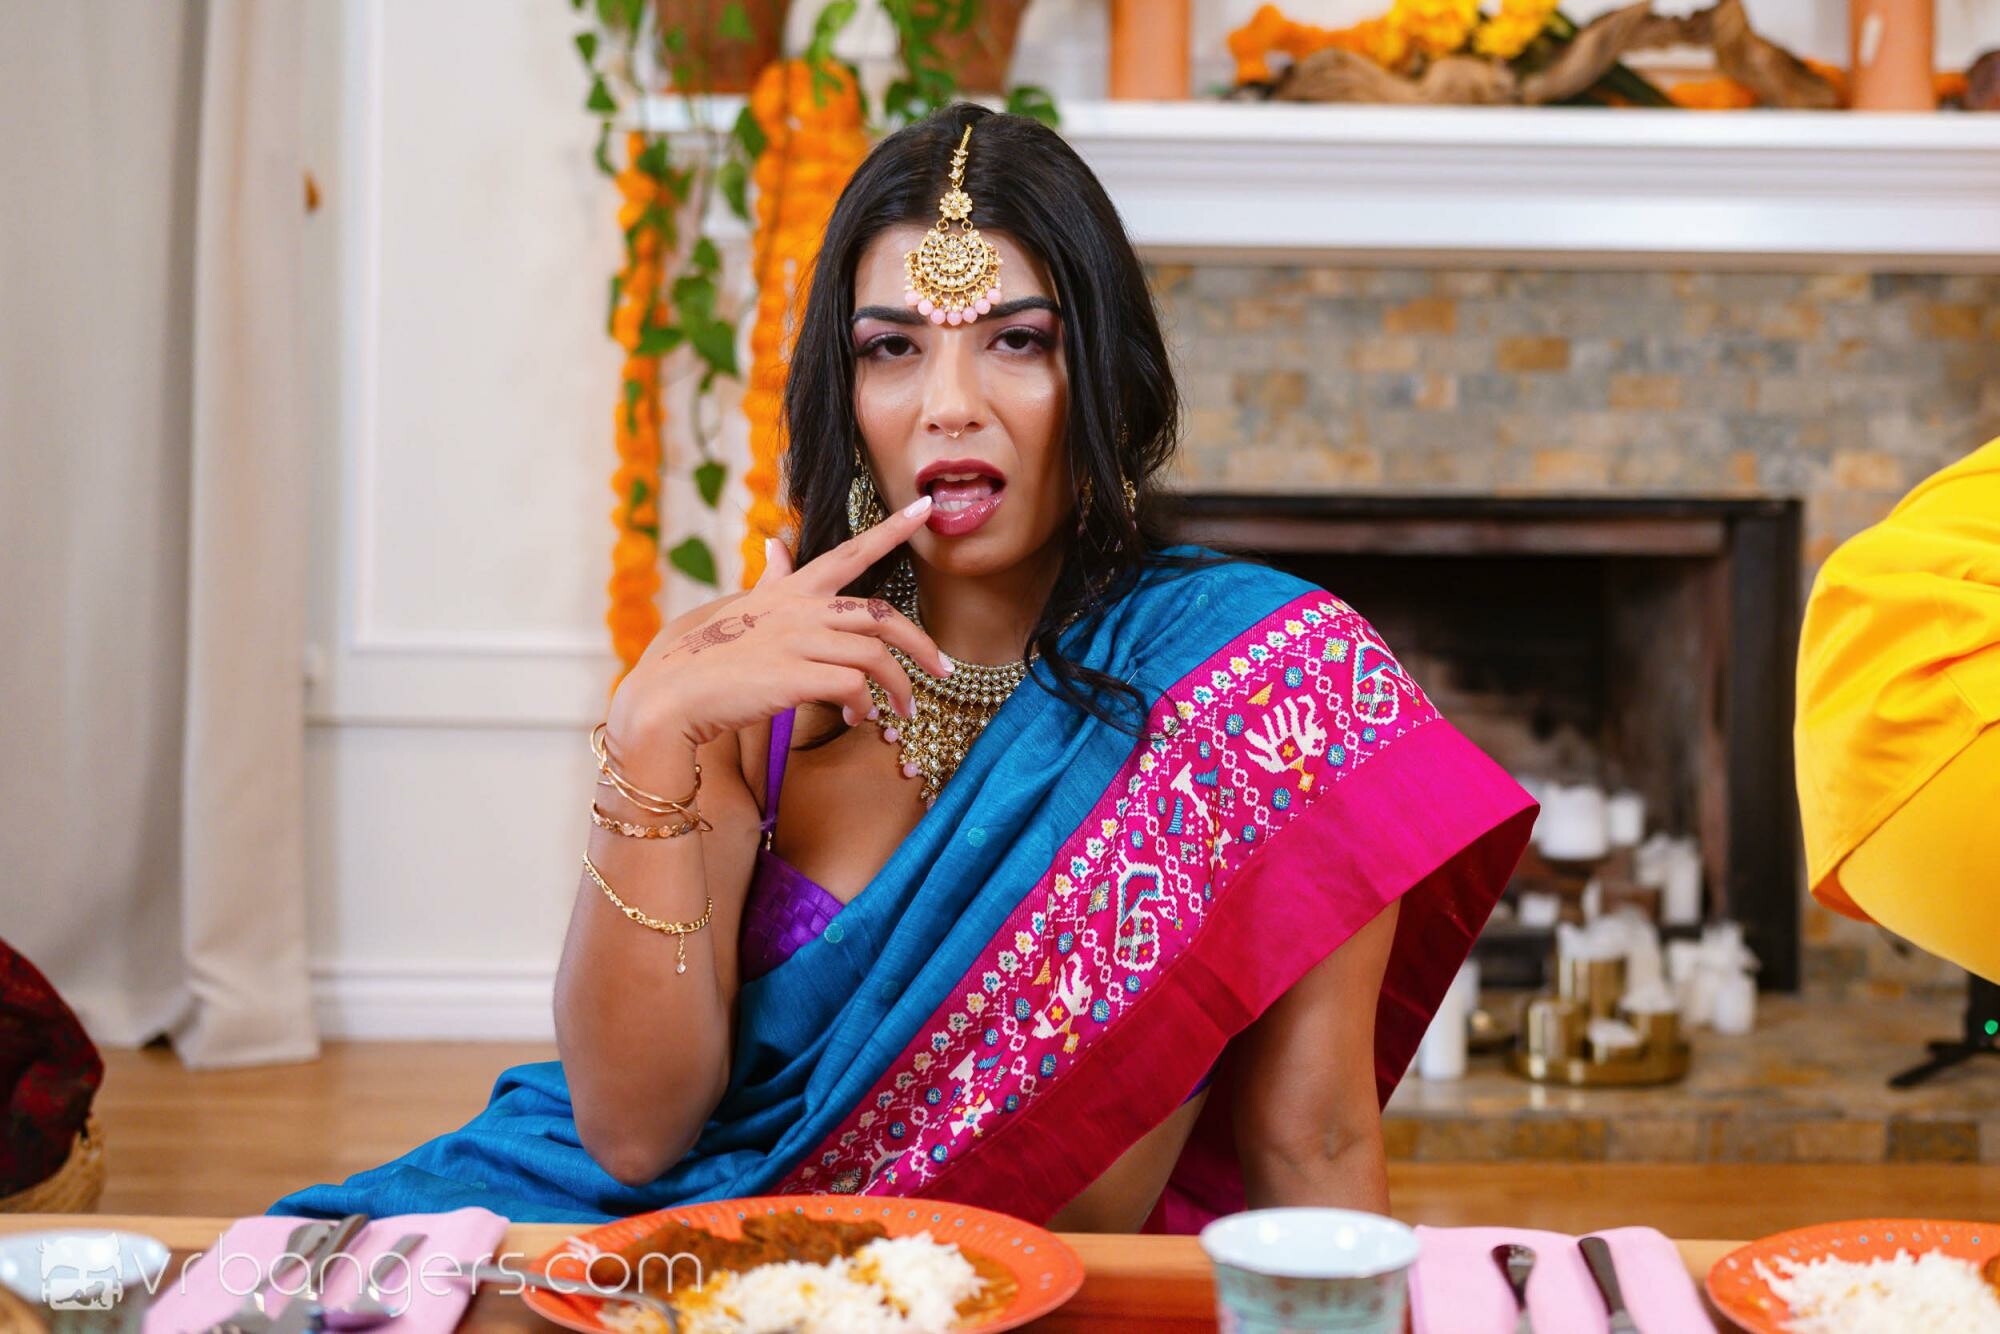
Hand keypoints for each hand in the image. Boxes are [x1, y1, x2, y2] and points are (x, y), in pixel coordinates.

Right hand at [605, 494, 950, 759]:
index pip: (849, 553)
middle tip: (945, 671)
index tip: (926, 507)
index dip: (890, 530)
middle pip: (881, 613)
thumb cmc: (706, 658)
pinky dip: (866, 705)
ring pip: (876, 655)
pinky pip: (854, 687)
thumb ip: (771, 580)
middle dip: (921, 643)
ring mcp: (797, 640)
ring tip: (902, 713)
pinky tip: (859, 720)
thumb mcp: (741, 610)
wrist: (670, 698)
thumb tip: (776, 543)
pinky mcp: (795, 676)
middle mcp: (799, 609)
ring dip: (899, 688)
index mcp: (790, 591)